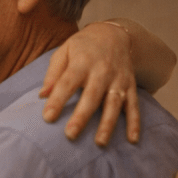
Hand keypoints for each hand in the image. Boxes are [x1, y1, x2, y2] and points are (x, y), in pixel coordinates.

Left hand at [40, 21, 138, 145]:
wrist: (113, 34)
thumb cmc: (82, 47)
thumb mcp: (64, 51)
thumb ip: (53, 73)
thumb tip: (42, 95)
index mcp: (82, 62)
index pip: (67, 82)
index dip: (57, 100)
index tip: (47, 117)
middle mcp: (102, 71)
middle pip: (91, 96)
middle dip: (81, 116)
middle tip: (70, 134)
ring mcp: (118, 79)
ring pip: (113, 104)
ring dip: (107, 124)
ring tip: (99, 142)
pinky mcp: (130, 86)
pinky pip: (134, 106)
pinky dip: (134, 123)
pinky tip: (132, 140)